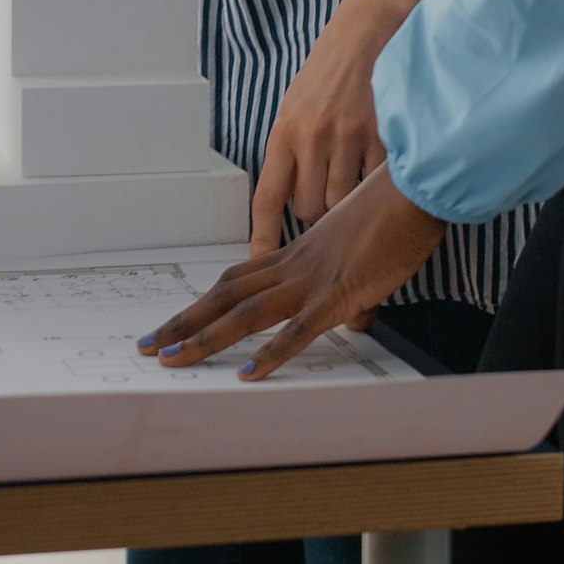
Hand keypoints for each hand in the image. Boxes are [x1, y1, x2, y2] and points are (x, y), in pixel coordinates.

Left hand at [140, 167, 448, 379]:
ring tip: (174, 362)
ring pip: (245, 313)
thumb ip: (352, 291)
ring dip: (205, 339)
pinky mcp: (337, 294)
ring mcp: (310, 280)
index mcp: (294, 256)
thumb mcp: (362, 258)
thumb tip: (356, 320)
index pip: (234, 281)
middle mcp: (292, 267)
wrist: (414, 190)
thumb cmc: (393, 216)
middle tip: (148, 347)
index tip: (175, 324)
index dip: (201, 303)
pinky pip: (298, 329)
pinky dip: (271, 353)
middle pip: (224, 295)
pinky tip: (248, 374)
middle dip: (183, 323)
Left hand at [251, 0, 461, 256]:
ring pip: (345, 203)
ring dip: (352, 203)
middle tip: (334, 198)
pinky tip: (385, 174)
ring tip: (360, 183)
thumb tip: (292, 192)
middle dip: (321, 214)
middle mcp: (312, 137)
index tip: (261, 261)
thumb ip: (294, 146)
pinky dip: (381, 186)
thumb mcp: (299, 103)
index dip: (262, 237)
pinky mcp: (384, 133)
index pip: (266, 198)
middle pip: (311, 210)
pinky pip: (377, 183)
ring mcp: (349, 136)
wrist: (372, 22)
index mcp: (285, 130)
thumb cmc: (335, 64)